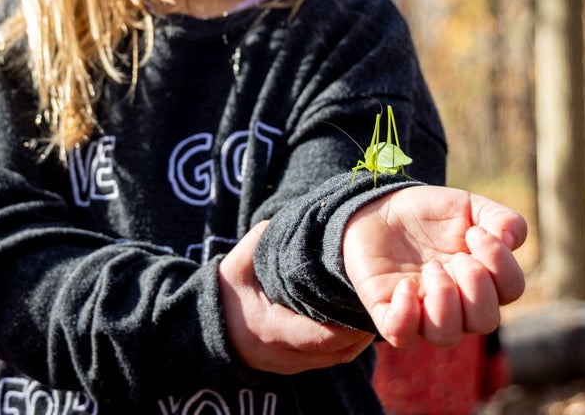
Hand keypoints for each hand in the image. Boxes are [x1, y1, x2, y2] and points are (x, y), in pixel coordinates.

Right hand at [219, 220, 374, 373]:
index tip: (366, 297)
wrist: (205, 330)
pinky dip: (347, 338)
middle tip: (379, 297)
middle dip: (363, 327)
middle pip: (340, 351)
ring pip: (340, 356)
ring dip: (359, 334)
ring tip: (371, 303)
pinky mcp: (299, 365)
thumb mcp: (238, 264)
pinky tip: (355, 313)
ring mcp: (294, 365)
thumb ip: (265, 240)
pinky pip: (332, 356)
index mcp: (273, 330)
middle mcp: (287, 355)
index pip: (322, 336)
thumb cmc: (225, 294)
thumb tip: (297, 217)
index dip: (350, 323)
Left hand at [342, 185, 526, 348]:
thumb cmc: (429, 213)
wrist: (379, 208)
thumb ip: (501, 218)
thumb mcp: (468, 206)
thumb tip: (511, 241)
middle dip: (475, 285)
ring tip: (431, 268)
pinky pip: (401, 335)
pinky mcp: (388, 312)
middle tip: (455, 257)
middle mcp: (457, 303)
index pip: (511, 290)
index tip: (474, 232)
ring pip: (446, 335)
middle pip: (485, 321)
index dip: (500, 263)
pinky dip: (407, 314)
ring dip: (445, 300)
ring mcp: (422, 311)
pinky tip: (405, 285)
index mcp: (482, 279)